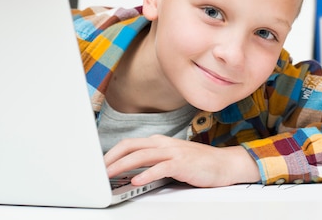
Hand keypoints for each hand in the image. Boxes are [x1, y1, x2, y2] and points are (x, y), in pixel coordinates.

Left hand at [104, 135, 260, 187]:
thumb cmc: (198, 163)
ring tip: (109, 175)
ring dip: (123, 165)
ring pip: (142, 155)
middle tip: (98, 170)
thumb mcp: (172, 159)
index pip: (130, 143)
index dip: (112, 153)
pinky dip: (146, 174)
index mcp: (160, 141)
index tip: (99, 164)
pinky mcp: (182, 163)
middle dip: (111, 158)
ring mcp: (173, 152)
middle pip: (131, 146)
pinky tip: (136, 181)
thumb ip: (153, 161)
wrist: (223, 164)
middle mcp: (164, 143)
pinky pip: (160, 167)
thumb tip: (130, 171)